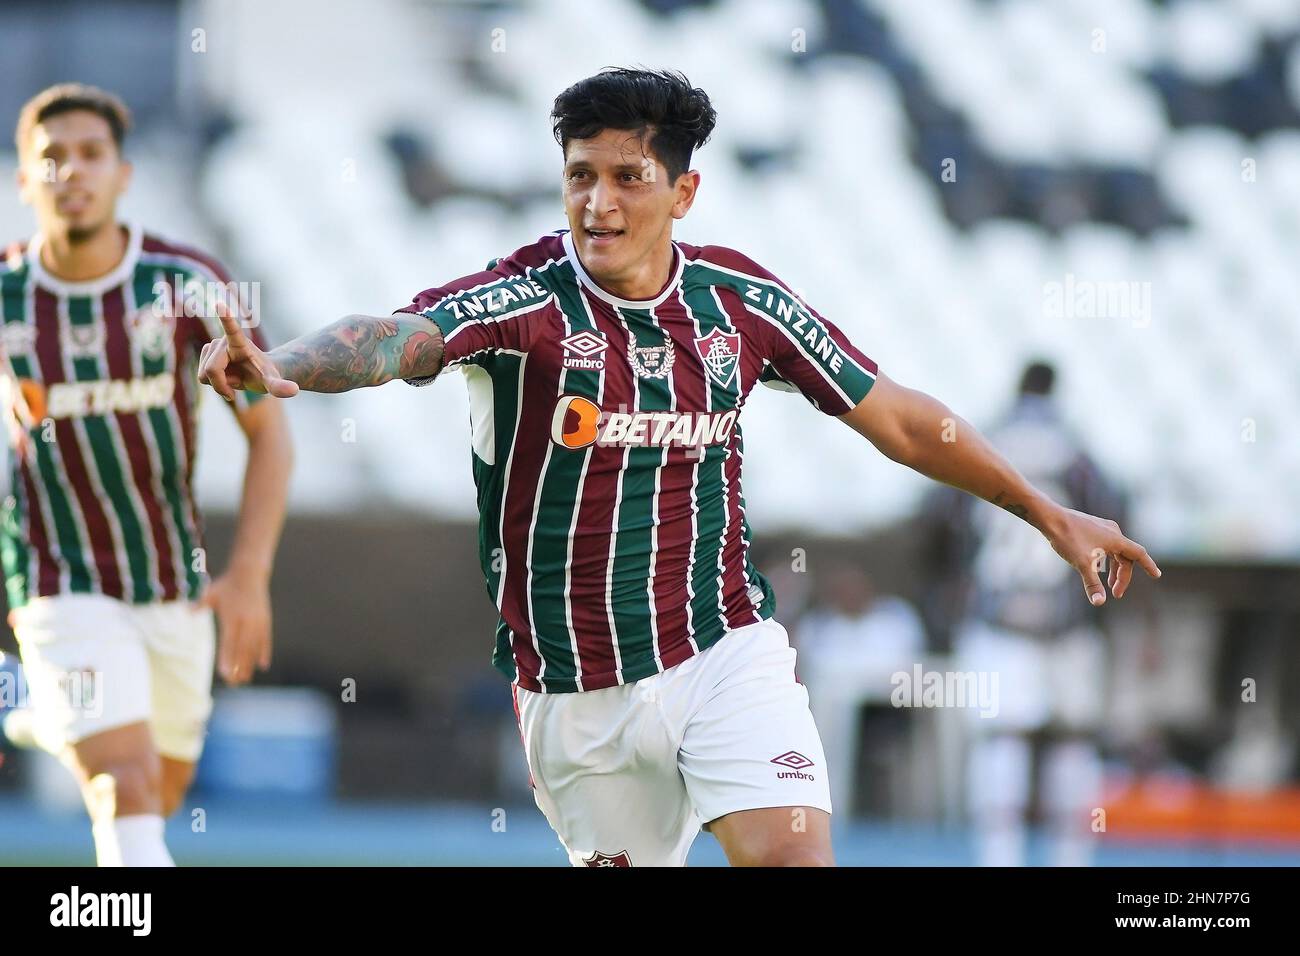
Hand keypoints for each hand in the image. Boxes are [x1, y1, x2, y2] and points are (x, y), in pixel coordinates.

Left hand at [197, 565, 272, 685]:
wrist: (250, 573)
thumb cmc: (227, 585)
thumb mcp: (211, 592)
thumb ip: (200, 604)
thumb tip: (186, 611)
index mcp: (232, 618)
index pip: (229, 643)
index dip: (226, 658)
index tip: (224, 673)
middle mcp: (246, 622)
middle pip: (242, 650)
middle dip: (238, 667)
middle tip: (233, 683)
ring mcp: (258, 622)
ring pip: (254, 648)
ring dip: (250, 665)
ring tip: (245, 679)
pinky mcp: (266, 621)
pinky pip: (266, 640)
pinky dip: (265, 653)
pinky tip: (263, 665)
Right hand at [198, 302, 298, 399]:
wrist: (258, 375)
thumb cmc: (266, 375)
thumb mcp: (273, 383)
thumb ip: (280, 387)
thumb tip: (295, 390)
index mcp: (241, 343)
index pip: (232, 329)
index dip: (225, 318)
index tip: (219, 304)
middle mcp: (223, 341)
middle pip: (211, 370)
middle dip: (222, 386)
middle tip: (238, 389)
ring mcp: (212, 346)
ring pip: (204, 375)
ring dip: (219, 385)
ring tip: (234, 379)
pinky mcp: (206, 353)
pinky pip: (201, 377)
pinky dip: (213, 384)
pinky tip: (226, 379)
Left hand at [1042, 507, 1161, 605]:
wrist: (1049, 518)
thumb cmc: (1068, 538)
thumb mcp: (1082, 564)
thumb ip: (1092, 584)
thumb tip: (1100, 603)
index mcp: (1116, 539)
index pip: (1139, 554)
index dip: (1149, 566)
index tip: (1156, 576)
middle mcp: (1112, 532)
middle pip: (1126, 558)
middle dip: (1122, 577)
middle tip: (1115, 594)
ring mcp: (1101, 528)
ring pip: (1115, 552)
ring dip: (1114, 569)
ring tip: (1108, 585)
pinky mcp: (1091, 528)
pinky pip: (1105, 546)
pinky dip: (1105, 560)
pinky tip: (1096, 568)